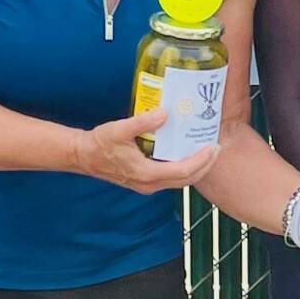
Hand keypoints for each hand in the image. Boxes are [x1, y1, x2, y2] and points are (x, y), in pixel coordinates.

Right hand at [71, 110, 221, 192]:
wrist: (83, 156)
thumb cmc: (100, 143)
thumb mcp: (119, 129)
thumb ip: (142, 121)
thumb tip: (164, 114)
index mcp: (146, 174)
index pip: (183, 171)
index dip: (201, 161)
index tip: (213, 147)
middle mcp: (149, 184)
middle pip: (186, 179)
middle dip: (205, 165)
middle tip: (217, 147)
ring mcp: (147, 184)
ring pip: (180, 181)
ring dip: (196, 168)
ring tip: (207, 150)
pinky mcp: (145, 181)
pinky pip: (171, 177)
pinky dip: (184, 168)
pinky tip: (188, 153)